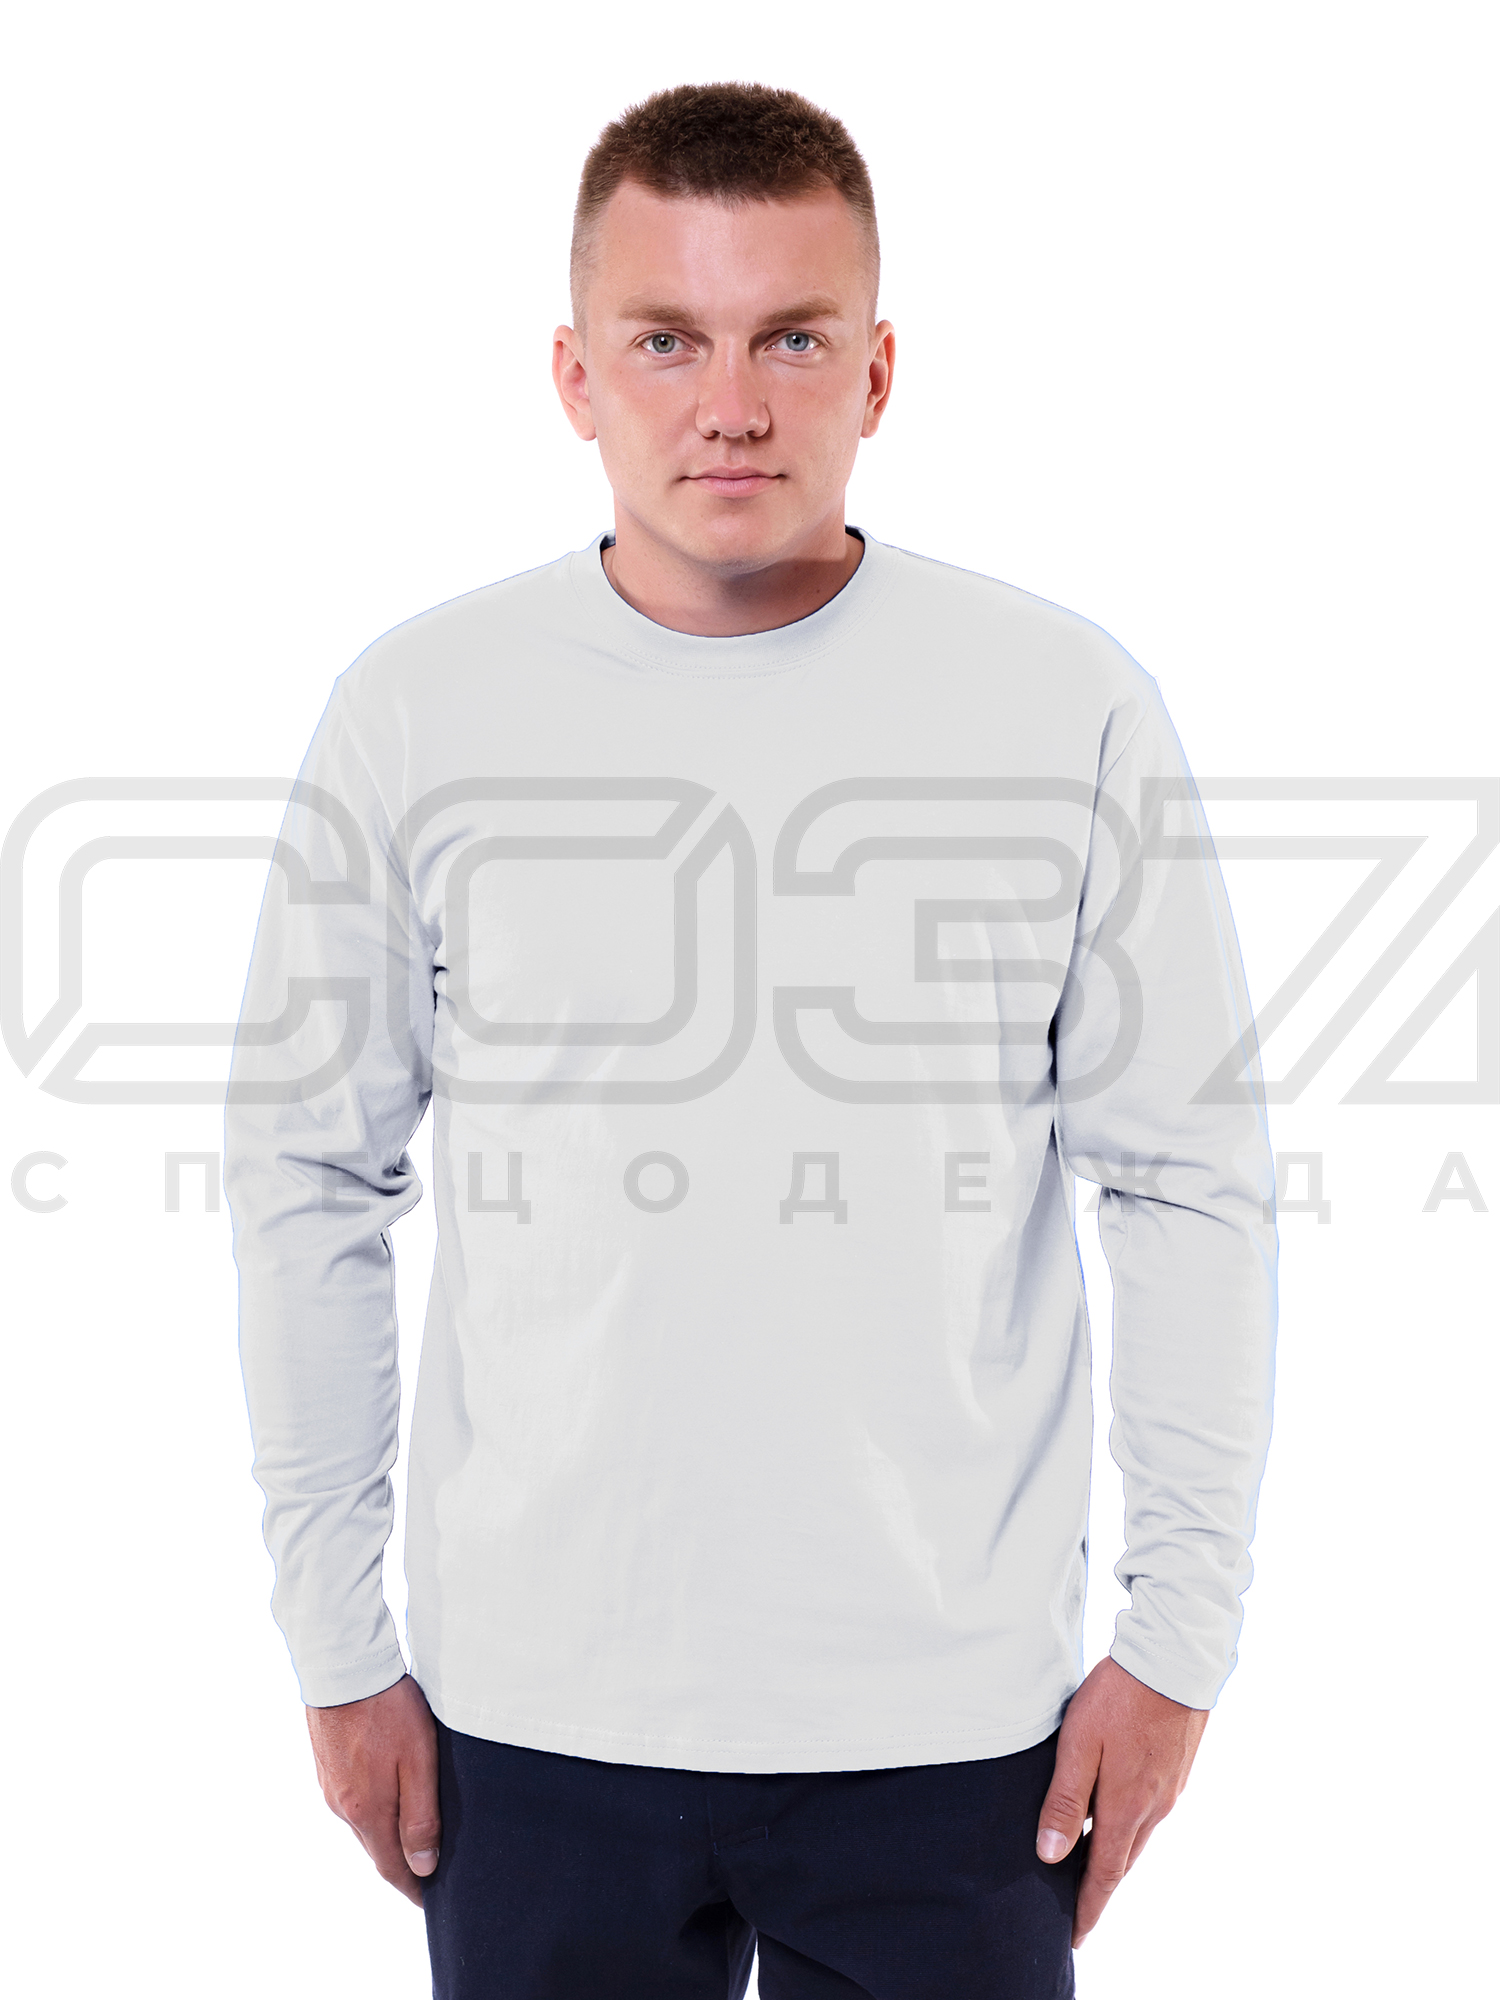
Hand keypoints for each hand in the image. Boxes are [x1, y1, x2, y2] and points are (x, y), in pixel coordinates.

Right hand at [306, 1672, 441, 1907]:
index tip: (431, 1900)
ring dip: (387, 1835)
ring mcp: (330, 1785)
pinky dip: (373, 1810)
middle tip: (429, 1872)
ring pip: (364, 1824)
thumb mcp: (418, 1761)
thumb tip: (423, 1866)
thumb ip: (420, 1816)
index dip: (413, 1887)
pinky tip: (388, 1798)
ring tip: (413, 1838)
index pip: (392, 1867)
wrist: (343, 1665)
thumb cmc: (388, 1709)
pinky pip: (353, 1801)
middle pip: (377, 1848)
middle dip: (402, 1864)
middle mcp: (343, 1806)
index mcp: (367, 1811)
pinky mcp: (327, 1765)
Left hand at [1035, 1654, 1208, 1948]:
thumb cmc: (1119, 1698)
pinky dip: (1130, 1829)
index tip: (1075, 1936)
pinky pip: (1149, 1814)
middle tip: (1079, 1910)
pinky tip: (1116, 1819)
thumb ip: (1064, 1800)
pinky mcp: (1177, 1771)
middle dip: (1100, 1888)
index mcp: (1125, 1807)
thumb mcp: (1079, 1744)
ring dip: (1115, 1857)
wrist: (1174, 1659)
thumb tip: (1050, 1854)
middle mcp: (1153, 1808)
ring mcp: (1169, 1790)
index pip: (1103, 1874)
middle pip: (1122, 1861)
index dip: (1088, 1908)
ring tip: (1091, 1870)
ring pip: (1137, 1837)